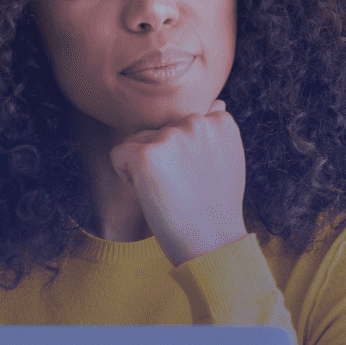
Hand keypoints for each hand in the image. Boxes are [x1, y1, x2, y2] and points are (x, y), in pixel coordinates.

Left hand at [108, 100, 247, 265]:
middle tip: (184, 189)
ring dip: (144, 167)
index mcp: (220, 121)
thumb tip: (216, 102)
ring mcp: (172, 136)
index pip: (182, 124)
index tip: (199, 178)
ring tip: (170, 192)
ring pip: (137, 141)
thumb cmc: (217, 206)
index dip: (184, 154)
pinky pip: (118, 155)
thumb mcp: (227, 160)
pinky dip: (126, 178)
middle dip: (163, 159)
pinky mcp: (147, 154)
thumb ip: (216, 132)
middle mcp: (198, 122)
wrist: (213, 242)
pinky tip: (150, 194)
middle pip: (158, 131)